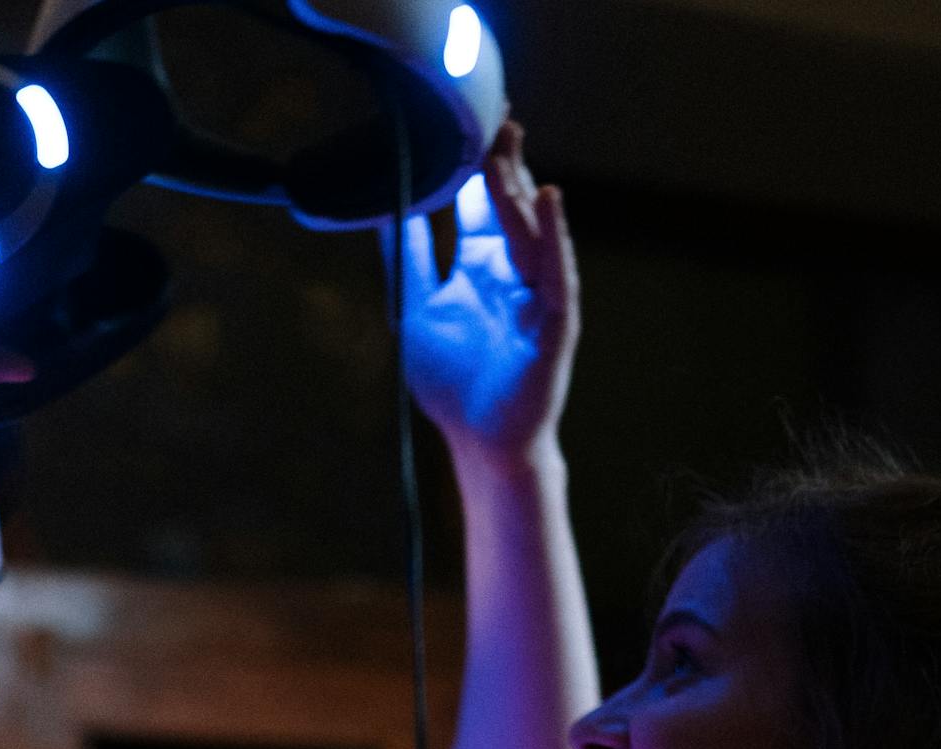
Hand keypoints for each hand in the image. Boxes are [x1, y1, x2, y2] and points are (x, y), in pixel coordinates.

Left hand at [392, 120, 577, 462]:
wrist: (482, 445)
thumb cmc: (456, 385)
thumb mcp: (417, 308)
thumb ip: (406, 258)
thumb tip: (382, 208)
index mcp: (482, 265)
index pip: (481, 200)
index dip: (474, 161)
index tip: (465, 117)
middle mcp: (513, 272)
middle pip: (510, 204)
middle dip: (503, 160)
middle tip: (494, 111)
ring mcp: (537, 296)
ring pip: (530, 231)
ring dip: (519, 187)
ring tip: (507, 146)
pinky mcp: (554, 325)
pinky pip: (558, 274)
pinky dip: (554, 238)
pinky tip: (549, 200)